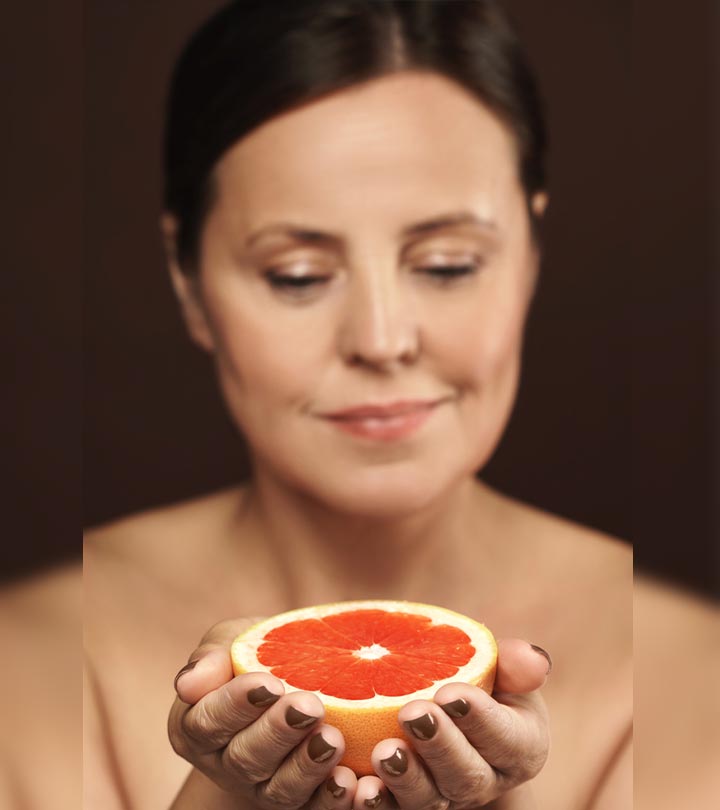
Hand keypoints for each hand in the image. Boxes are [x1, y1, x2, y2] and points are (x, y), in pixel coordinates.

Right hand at [168, 619, 357, 809]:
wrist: (294, 672)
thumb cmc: (254, 652)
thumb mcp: (230, 640)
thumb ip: (210, 657)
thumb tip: (188, 682)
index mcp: (196, 725)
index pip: (206, 722)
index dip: (236, 705)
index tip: (269, 683)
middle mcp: (225, 764)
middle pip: (245, 758)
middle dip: (278, 732)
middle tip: (309, 706)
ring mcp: (261, 788)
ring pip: (279, 790)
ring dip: (307, 767)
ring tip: (332, 740)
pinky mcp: (300, 801)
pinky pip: (313, 809)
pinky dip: (331, 799)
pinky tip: (350, 780)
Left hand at [351, 639, 550, 808]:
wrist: (447, 703)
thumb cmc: (481, 679)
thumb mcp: (503, 667)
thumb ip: (516, 663)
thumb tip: (536, 661)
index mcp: (520, 747)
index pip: (505, 738)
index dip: (479, 718)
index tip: (450, 692)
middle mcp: (485, 780)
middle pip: (466, 775)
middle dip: (439, 745)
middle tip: (413, 713)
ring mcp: (444, 796)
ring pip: (428, 800)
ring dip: (405, 778)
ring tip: (383, 751)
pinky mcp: (406, 802)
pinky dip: (377, 802)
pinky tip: (359, 786)